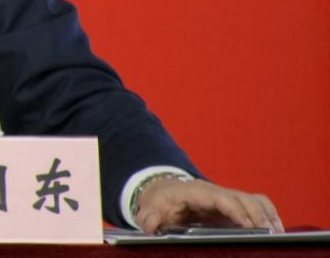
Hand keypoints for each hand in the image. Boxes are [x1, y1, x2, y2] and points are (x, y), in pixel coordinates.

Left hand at [135, 177, 283, 233]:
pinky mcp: (235, 206)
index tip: (248, 225)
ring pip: (253, 199)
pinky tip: (276, 230)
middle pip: (241, 197)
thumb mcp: (151, 210)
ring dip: (267, 214)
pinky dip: (269, 214)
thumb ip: (148, 217)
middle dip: (256, 214)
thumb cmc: (161, 203)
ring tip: (278, 234)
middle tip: (269, 234)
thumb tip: (148, 226)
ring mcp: (227, 197)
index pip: (219, 197)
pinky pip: (257, 204)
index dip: (234, 209)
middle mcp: (215, 192)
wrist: (165, 193)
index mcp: (195, 192)